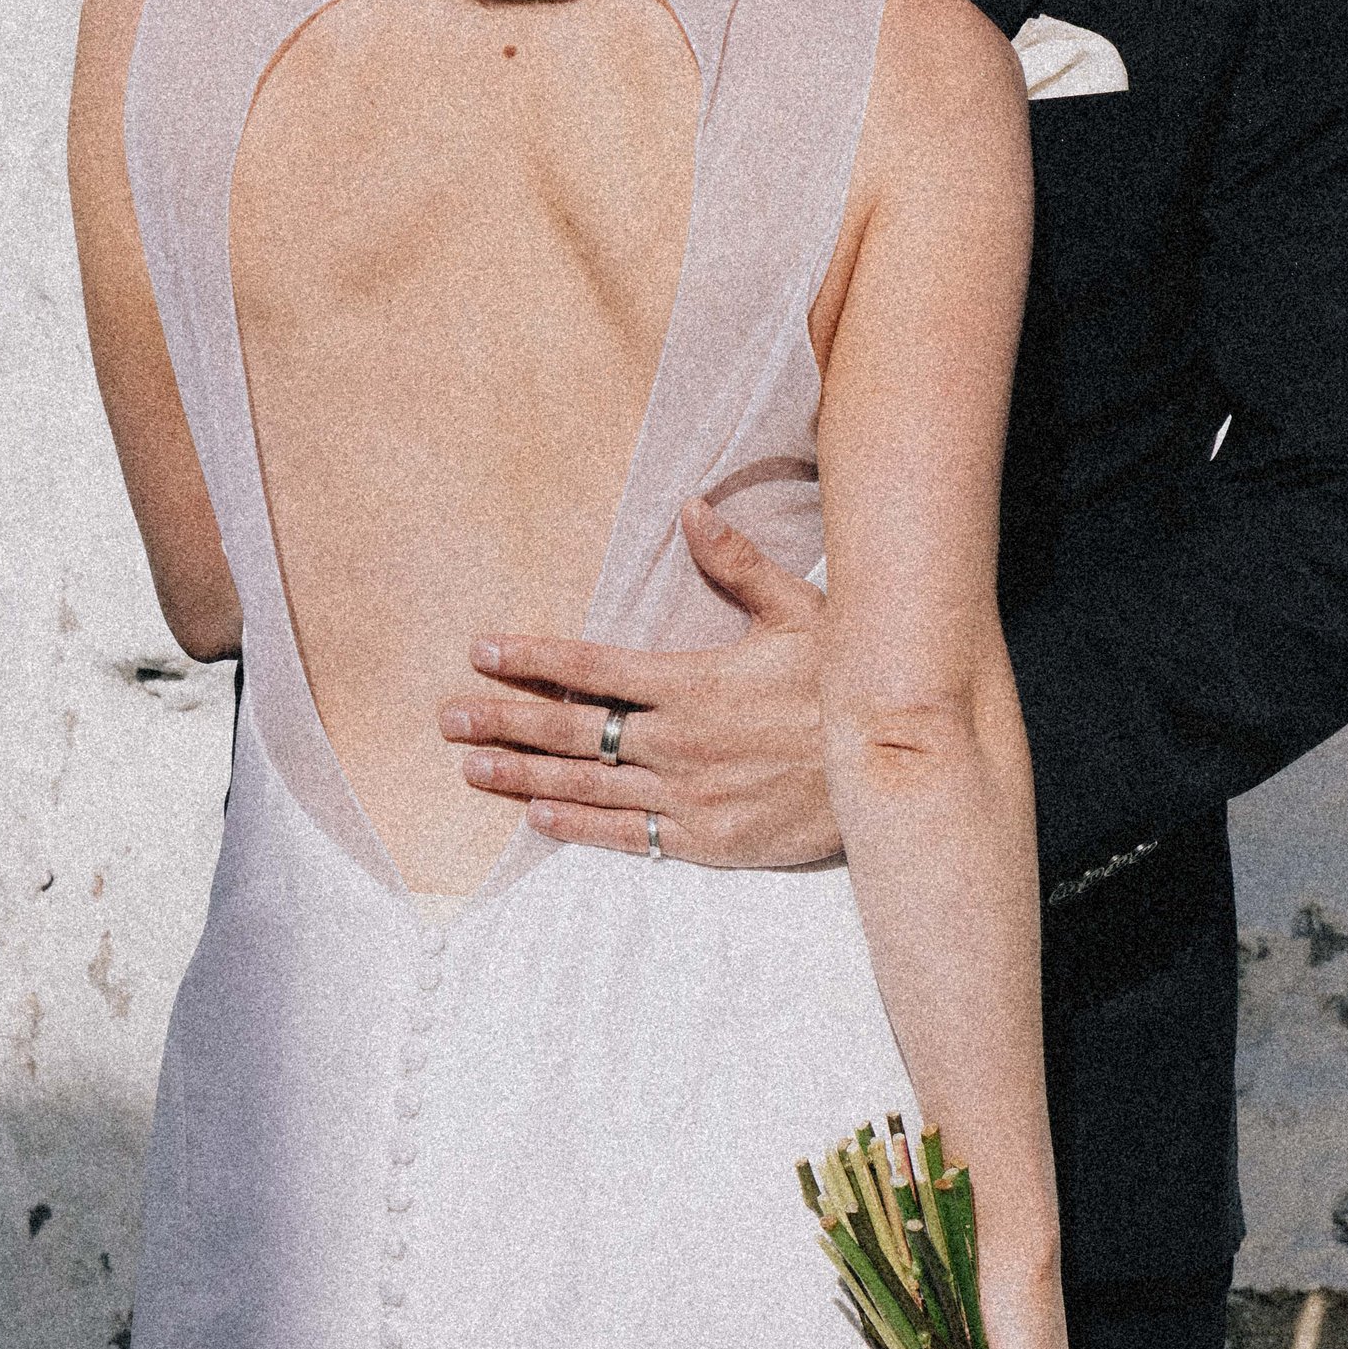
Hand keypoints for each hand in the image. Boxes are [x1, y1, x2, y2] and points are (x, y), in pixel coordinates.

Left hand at [437, 500, 839, 867]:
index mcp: (693, 681)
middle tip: (448, 718)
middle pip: (572, 731)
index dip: (530, 660)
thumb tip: (691, 508)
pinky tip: (537, 818)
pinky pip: (628, 834)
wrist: (899, 771)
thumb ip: (737, 565)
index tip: (480, 652)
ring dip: (523, 777)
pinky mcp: (708, 840)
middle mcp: (679, 741)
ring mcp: (690, 794)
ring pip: (588, 786)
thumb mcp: (801, 613)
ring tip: (471, 769)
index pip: (591, 668)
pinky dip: (578, 825)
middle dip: (503, 722)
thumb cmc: (846, 685)